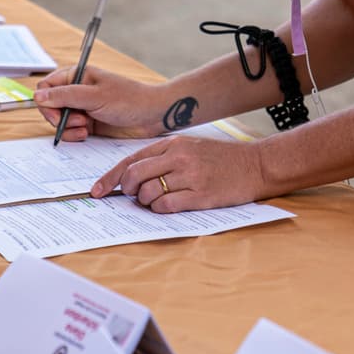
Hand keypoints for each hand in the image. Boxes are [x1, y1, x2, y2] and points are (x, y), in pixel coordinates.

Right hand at [34, 66, 165, 139]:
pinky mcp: (88, 123)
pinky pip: (69, 131)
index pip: (46, 88)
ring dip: (67, 127)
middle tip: (77, 121)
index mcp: (77, 76)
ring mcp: (82, 108)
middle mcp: (77, 91)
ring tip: (86, 127)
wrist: (152, 116)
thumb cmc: (128, 100)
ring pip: (58, 121)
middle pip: (49, 106)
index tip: (56, 113)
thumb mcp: (95, 97)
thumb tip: (37, 96)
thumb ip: (65, 96)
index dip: (46, 102)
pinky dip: (73, 135)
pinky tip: (86, 133)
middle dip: (59, 117)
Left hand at [91, 135, 266, 212]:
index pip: (132, 159)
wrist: (256, 164)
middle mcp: (179, 157)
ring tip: (156, 201)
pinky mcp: (200, 195)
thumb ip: (165, 157)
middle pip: (135, 176)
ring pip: (148, 192)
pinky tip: (168, 206)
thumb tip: (134, 176)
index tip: (97, 190)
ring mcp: (190, 175)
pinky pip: (167, 205)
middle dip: (127, 191)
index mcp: (173, 144)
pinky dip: (160, 209)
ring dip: (146, 202)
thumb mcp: (191, 147)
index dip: (111, 177)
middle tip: (133, 197)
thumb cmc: (222, 158)